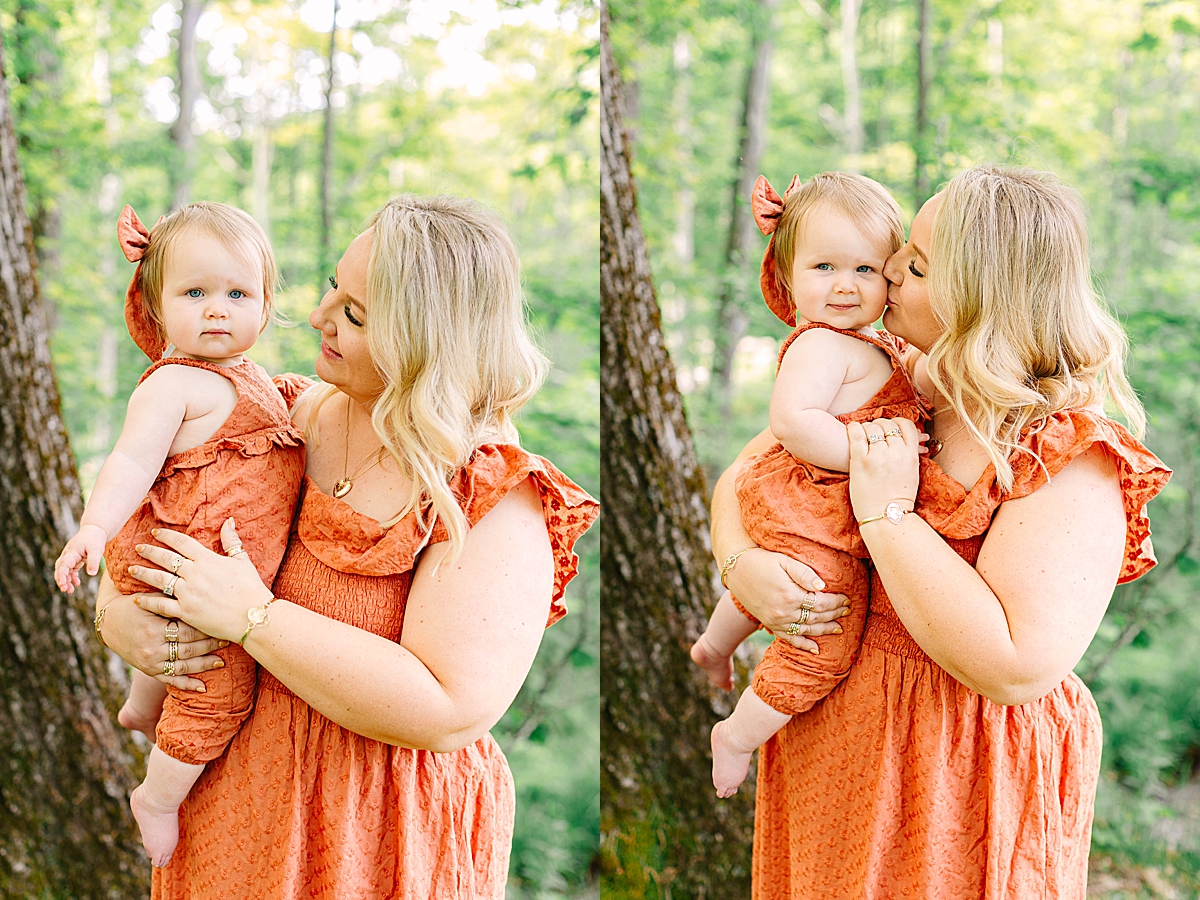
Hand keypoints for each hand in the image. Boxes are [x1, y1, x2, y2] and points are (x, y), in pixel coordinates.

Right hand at [55, 524, 107, 592]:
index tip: (62, 584)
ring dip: (66, 580)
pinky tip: (77, 583)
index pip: (63, 565)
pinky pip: (70, 570)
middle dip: (61, 580)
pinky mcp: (75, 559)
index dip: (61, 575)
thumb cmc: (95, 538)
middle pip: (60, 569)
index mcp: (71, 552)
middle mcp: (68, 555)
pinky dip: (72, 577)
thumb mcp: (96, 549)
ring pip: (64, 571)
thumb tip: (91, 574)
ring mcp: (70, 557)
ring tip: (70, 591)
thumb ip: (93, 561)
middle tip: (65, 590)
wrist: (95, 530)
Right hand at [98, 585, 227, 691]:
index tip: (221, 624)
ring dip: (203, 665)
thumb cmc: (133, 603)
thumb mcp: (149, 597)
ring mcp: (150, 662)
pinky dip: (186, 684)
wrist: (108, 622)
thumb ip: (171, 597)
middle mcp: (152, 648)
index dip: (205, 628)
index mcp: (154, 629)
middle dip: (210, 645)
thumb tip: (198, 585)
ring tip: (221, 662)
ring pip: (182, 666)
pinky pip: (169, 679)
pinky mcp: (148, 670)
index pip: (187, 630)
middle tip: (227, 640)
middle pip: (188, 649)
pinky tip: (202, 688)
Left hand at [128, 519, 272, 644]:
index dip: (166, 535)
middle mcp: (194, 574)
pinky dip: (147, 601)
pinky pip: (161, 605)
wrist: (254, 616)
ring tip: (131, 569)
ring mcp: (188, 594)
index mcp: (208, 560)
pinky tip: (136, 598)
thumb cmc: (251, 588)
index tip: (154, 531)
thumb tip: (229, 521)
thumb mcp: (243, 561)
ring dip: (143, 574)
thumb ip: (232, 541)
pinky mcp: (186, 612)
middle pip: (166, 559)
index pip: (182, 543)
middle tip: (137, 547)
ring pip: (159, 580)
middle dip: (150, 552)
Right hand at [725, 547, 849, 652]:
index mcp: (790, 595)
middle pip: (816, 617)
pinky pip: (789, 638)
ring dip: (824, 630)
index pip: (821, 602)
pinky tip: (815, 648)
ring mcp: (776, 621)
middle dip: (834, 614)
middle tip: (847, 611)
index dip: (836, 602)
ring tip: (839, 628)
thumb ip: (804, 573)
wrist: (737, 569)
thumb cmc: (762, 560)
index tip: (847, 599)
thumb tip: (822, 587)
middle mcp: (784, 611)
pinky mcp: (770, 624)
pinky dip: (803, 645)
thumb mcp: (784, 561)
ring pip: (806, 630)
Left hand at [847, 417, 922, 522]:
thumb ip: (910, 455)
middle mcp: (895, 453)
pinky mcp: (861, 462)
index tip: (891, 425)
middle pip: (887, 425)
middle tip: (875, 430)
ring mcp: (877, 457)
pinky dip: (854, 428)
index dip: (897, 422)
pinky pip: (857, 436)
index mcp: (910, 455)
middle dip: (880, 425)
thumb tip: (910, 439)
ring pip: (872, 428)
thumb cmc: (898, 498)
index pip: (906, 426)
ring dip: (867, 428)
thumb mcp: (912, 473)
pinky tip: (852, 427)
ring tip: (863, 433)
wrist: (887, 517)